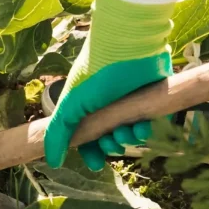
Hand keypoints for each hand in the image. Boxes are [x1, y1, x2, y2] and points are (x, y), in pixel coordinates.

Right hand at [43, 0, 175, 171]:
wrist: (130, 44)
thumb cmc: (97, 72)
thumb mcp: (72, 104)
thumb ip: (58, 133)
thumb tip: (54, 162)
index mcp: (89, 106)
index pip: (90, 137)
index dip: (92, 152)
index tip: (96, 164)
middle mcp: (111, 105)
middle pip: (112, 138)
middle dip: (112, 145)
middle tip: (112, 140)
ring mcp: (133, 102)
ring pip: (133, 133)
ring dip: (129, 138)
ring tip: (127, 131)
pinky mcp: (155, 99)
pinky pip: (154, 123)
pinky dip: (148, 130)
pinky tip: (143, 126)